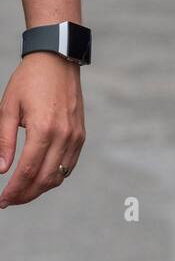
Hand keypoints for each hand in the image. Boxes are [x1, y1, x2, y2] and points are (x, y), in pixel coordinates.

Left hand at [0, 54, 85, 206]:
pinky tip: (41, 176)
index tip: (2, 201)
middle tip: (9, 200)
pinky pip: (69, 164)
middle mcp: (63, 135)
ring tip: (23, 191)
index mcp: (43, 128)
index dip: (13, 190)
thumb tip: (2, 170)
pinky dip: (55, 176)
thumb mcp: (9, 108)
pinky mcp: (80, 133)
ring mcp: (75, 135)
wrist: (57, 59)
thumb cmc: (29, 80)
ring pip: (59, 176)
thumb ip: (4, 140)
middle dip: (25, 195)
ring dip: (40, 189)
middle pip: (45, 179)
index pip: (27, 171)